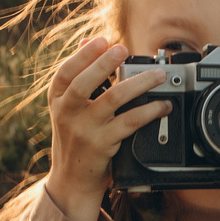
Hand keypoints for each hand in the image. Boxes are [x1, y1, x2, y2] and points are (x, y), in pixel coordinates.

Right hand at [39, 36, 167, 220]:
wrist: (72, 180)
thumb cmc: (74, 138)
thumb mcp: (68, 108)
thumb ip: (78, 75)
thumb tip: (88, 41)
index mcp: (57, 100)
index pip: (65, 73)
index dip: (83, 55)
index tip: (101, 41)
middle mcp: (68, 113)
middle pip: (84, 83)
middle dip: (104, 64)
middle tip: (124, 49)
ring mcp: (85, 130)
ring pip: (113, 100)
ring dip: (138, 84)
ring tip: (158, 76)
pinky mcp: (103, 144)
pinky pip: (130, 122)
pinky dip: (149, 111)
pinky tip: (162, 105)